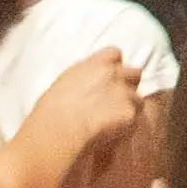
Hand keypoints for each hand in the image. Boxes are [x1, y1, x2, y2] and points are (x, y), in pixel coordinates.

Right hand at [17, 50, 145, 169]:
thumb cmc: (50, 112)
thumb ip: (82, 78)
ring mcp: (123, 92)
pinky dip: (126, 126)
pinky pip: (134, 119)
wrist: (57, 130)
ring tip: (111, 124)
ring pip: (137, 99)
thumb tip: (87, 85)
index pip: (114, 53)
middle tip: (116, 102)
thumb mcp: (62, 85)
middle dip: (129, 85)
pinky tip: (111, 134)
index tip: (110, 77)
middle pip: (134, 73)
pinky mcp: (129, 112)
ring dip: (128, 109)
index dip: (114, 66)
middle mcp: (112, 74)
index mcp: (94, 65)